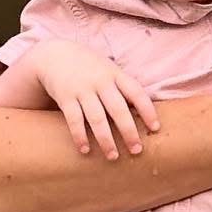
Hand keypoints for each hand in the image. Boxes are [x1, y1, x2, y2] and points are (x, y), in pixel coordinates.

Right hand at [32, 42, 160, 158]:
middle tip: (137, 150)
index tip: (155, 128)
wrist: (56, 55)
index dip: (148, 110)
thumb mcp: (109, 70)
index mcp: (116, 75)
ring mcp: (82, 89)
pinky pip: (74, 119)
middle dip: (129, 131)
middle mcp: (101, 81)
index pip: (136, 92)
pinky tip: (85, 150)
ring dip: (106, 139)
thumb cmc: (90, 68)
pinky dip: (80, 136)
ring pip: (97, 117)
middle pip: (118, 109)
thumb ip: (124, 88)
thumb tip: (144, 114)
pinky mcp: (65, 97)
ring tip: (113, 156)